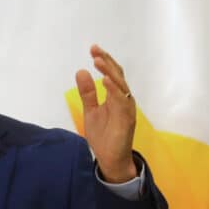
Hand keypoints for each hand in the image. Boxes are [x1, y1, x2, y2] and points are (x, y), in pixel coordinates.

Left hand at [75, 44, 136, 182]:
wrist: (109, 159)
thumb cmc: (103, 136)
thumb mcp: (91, 111)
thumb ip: (87, 93)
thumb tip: (81, 71)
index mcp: (116, 97)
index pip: (112, 74)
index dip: (104, 61)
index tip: (93, 49)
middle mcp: (124, 100)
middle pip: (118, 76)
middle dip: (107, 62)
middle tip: (94, 50)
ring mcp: (127, 109)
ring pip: (121, 86)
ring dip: (110, 72)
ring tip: (98, 61)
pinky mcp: (127, 120)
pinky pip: (122, 102)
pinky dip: (114, 90)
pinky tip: (106, 80)